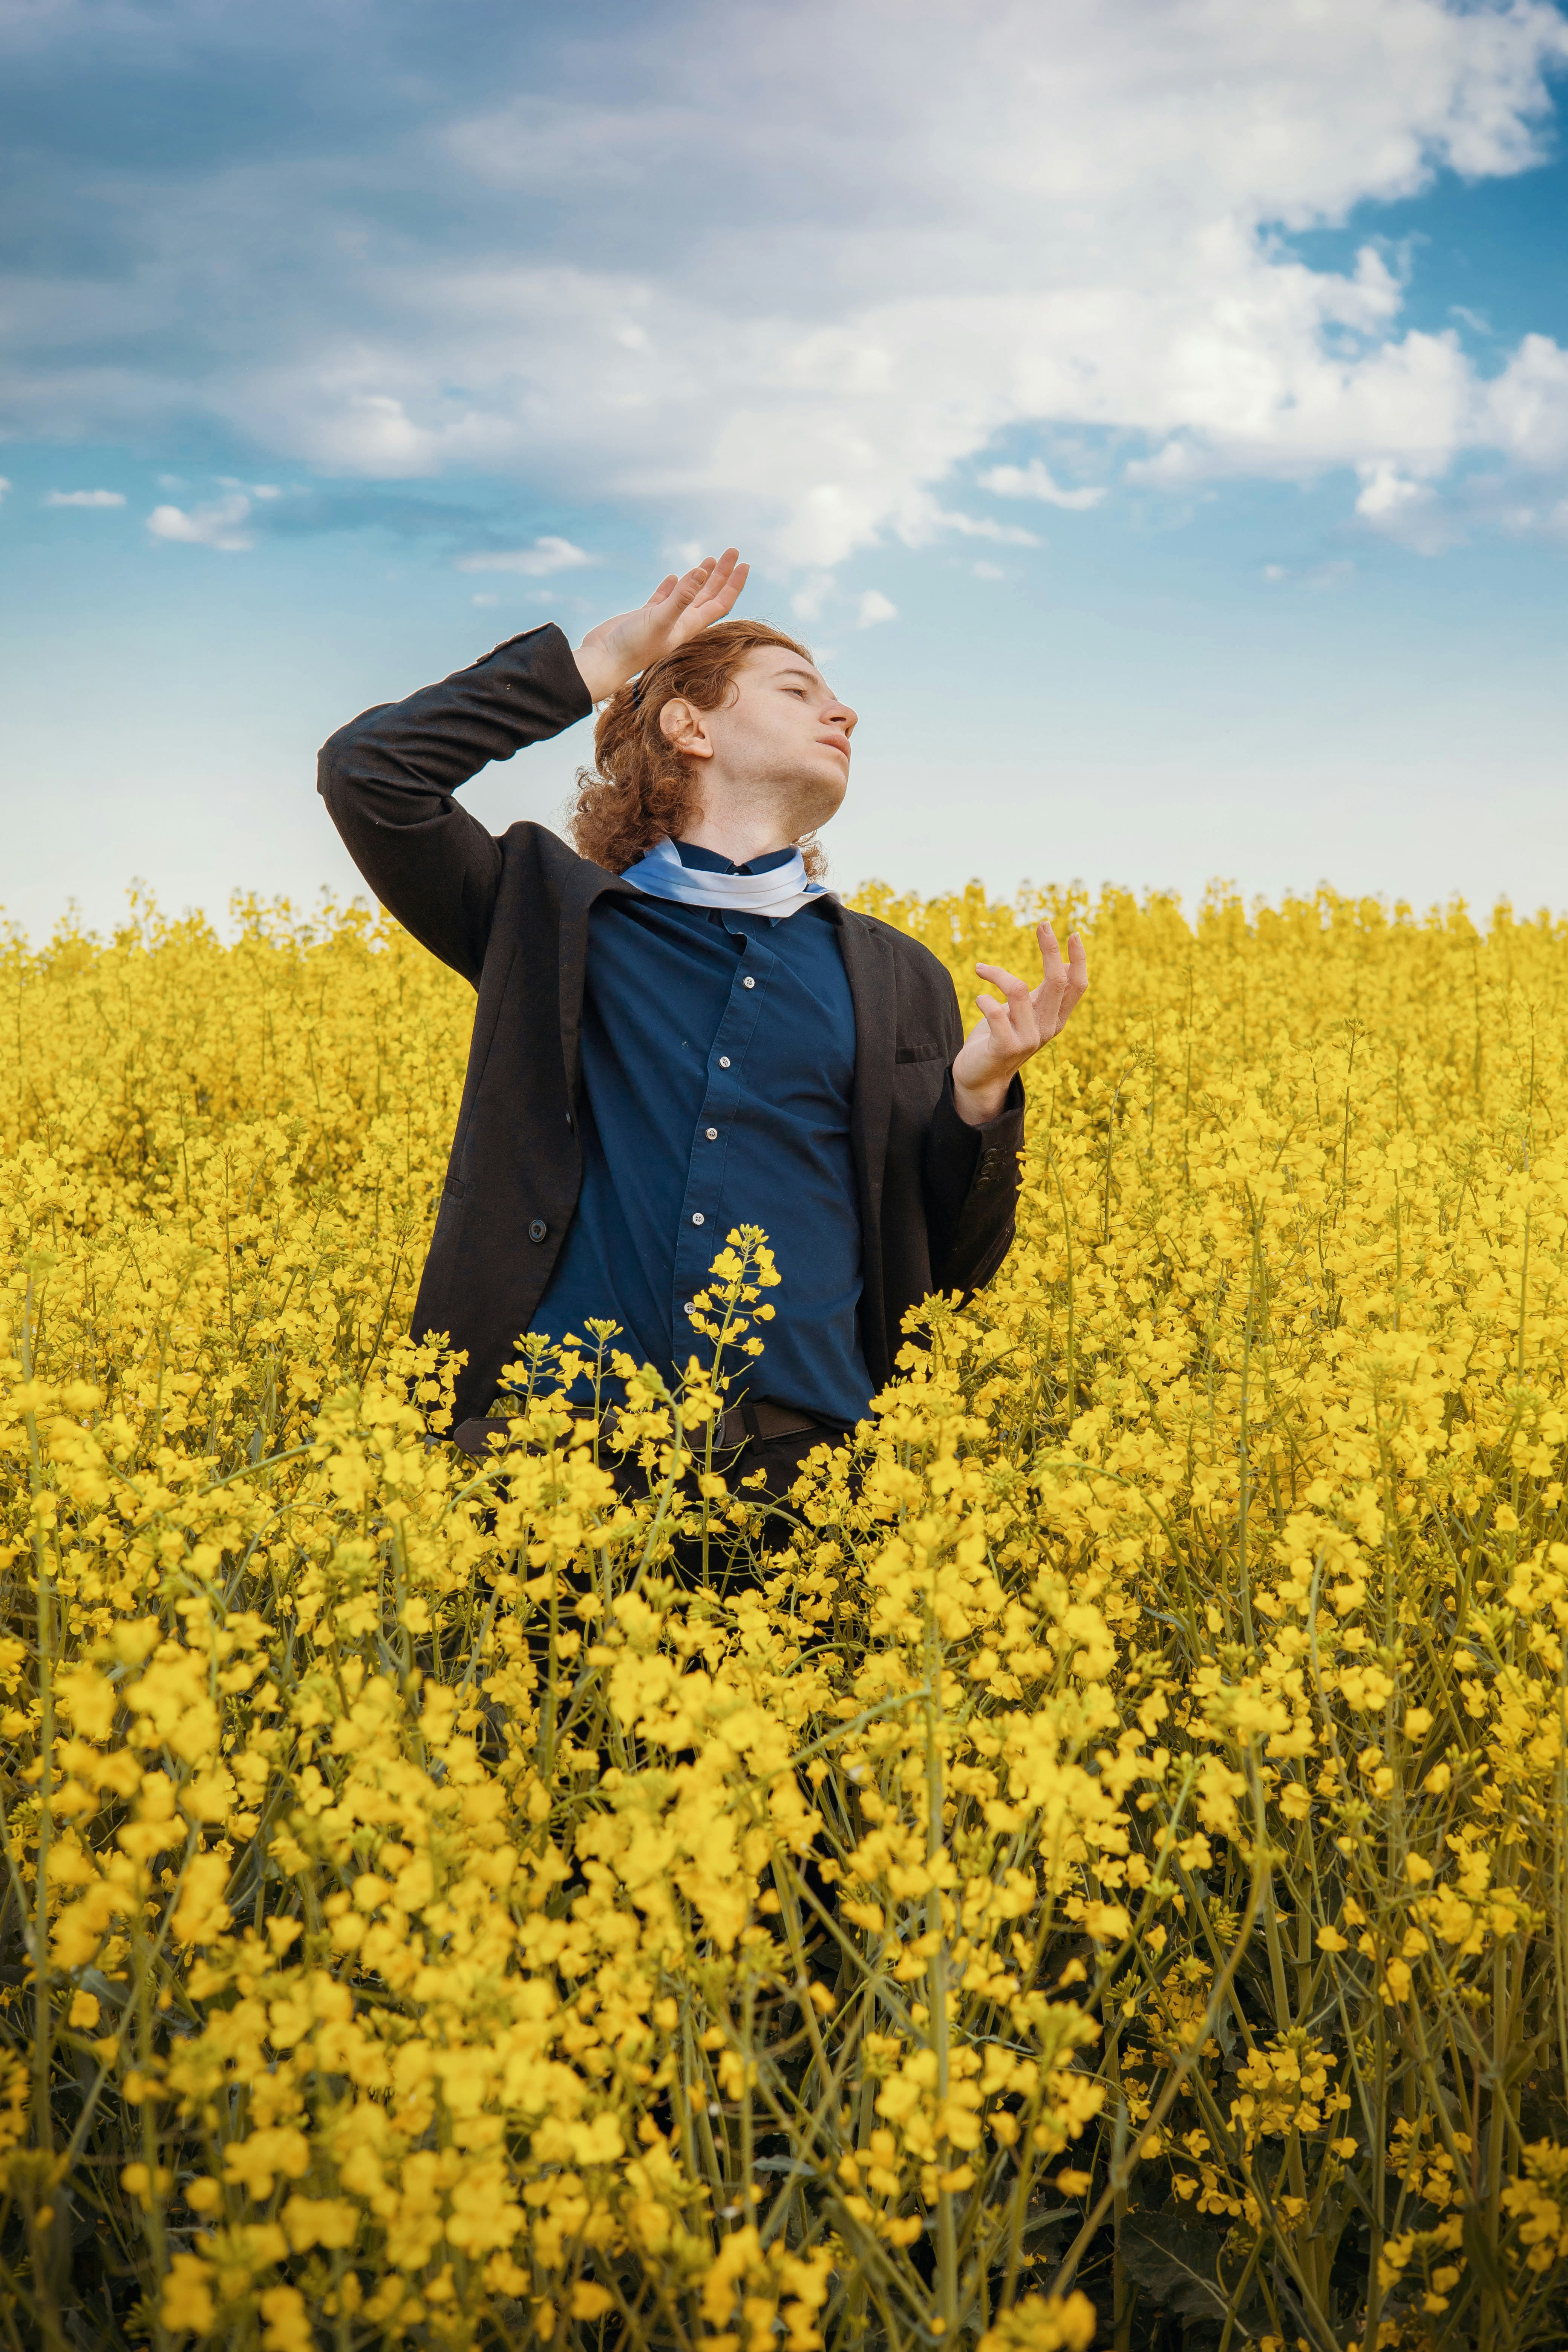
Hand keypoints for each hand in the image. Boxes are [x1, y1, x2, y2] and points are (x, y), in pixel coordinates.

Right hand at [574, 549, 749, 701]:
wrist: (603, 661)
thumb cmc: (632, 647)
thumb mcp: (660, 619)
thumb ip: (681, 597)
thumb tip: (703, 572)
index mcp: (689, 625)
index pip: (721, 602)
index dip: (734, 583)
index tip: (744, 563)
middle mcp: (680, 623)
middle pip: (709, 595)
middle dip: (722, 574)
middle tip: (732, 551)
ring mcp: (663, 620)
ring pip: (688, 595)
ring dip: (700, 578)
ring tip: (710, 560)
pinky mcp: (645, 617)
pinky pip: (663, 599)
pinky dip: (671, 587)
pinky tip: (673, 577)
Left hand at [950, 922, 1087, 1126]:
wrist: (981, 1078)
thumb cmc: (1000, 1038)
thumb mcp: (1026, 1013)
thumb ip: (1042, 994)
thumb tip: (1064, 966)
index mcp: (1056, 1018)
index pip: (1076, 986)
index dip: (1079, 960)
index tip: (1074, 933)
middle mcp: (1047, 1028)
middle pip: (1057, 981)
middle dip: (1051, 949)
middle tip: (1043, 924)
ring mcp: (1028, 1039)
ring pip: (1019, 990)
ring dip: (997, 973)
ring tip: (981, 969)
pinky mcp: (1005, 1046)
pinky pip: (995, 1012)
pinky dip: (984, 998)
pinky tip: (978, 997)